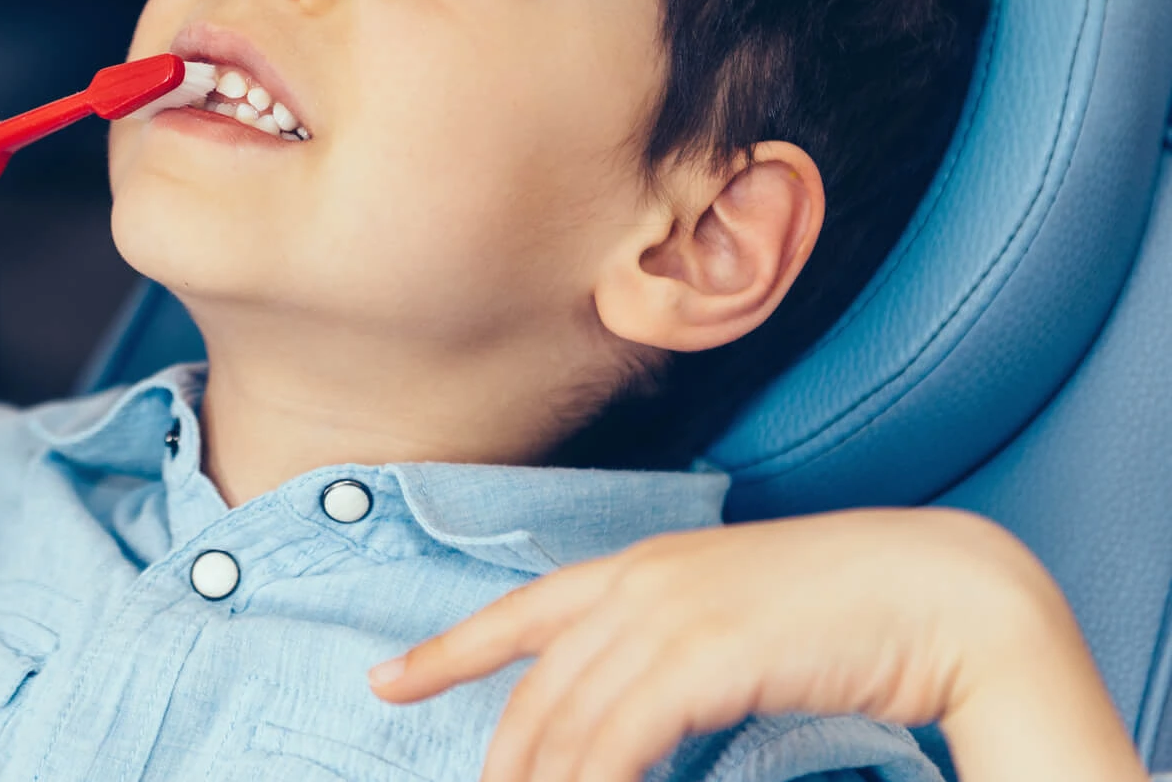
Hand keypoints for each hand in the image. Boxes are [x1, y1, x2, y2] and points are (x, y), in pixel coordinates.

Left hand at [369, 509, 1146, 781]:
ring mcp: (667, 613)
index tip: (386, 677)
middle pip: (536, 692)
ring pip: (568, 725)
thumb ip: (674, 650)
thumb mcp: (736, 620)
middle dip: (501, 760)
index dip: (447, 649)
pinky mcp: (702, 653)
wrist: (941, 587)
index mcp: (642, 567)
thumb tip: (637, 707)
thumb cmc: (851, 610)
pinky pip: (617, 742)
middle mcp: (639, 583)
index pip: (521, 613)